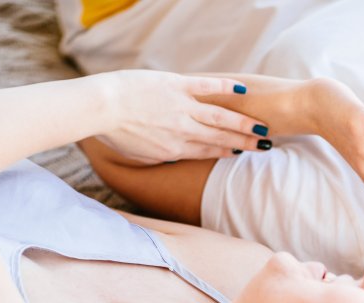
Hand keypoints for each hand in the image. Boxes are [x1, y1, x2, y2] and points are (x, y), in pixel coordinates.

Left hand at [94, 70, 268, 163]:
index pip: (207, 150)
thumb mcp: (138, 153)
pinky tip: (242, 88)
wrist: (99, 107)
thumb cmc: (112, 131)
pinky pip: (206, 87)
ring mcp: (182, 107)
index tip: (242, 151)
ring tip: (262, 126)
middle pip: (220, 137)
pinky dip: (225, 87)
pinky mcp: (177, 86)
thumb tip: (172, 156)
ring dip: (243, 122)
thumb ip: (160, 154)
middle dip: (244, 142)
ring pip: (220, 116)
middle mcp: (183, 130)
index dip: (227, 151)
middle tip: (264, 145)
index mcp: (174, 148)